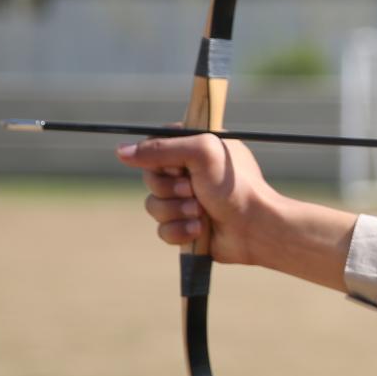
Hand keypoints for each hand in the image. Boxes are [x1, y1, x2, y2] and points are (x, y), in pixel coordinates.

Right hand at [117, 133, 277, 265]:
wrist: (254, 229)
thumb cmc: (235, 187)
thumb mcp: (201, 153)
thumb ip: (160, 149)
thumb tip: (121, 151)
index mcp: (197, 147)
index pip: (156, 145)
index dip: (160, 159)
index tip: (179, 165)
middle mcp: (191, 172)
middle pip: (150, 178)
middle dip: (169, 188)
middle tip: (193, 190)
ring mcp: (188, 200)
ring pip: (153, 205)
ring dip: (175, 211)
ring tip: (201, 212)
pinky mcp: (186, 225)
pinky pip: (162, 229)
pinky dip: (179, 231)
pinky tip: (199, 230)